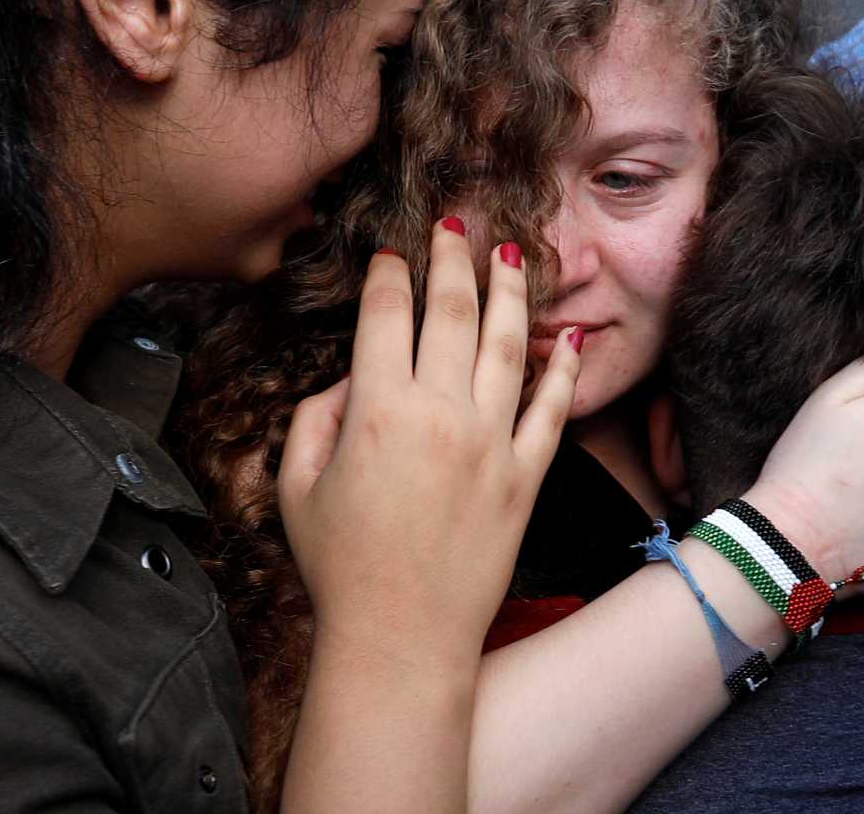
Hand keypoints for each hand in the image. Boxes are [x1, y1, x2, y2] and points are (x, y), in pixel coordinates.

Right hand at [278, 221, 581, 663]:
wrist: (401, 637)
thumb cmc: (339, 565)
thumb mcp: (297, 485)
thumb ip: (315, 418)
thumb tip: (351, 380)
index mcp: (379, 411)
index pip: (387, 317)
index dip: (388, 276)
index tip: (390, 254)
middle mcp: (442, 414)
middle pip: (454, 313)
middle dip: (452, 259)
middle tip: (455, 225)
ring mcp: (493, 444)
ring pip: (509, 346)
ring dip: (511, 292)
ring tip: (512, 254)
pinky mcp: (526, 477)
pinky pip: (552, 411)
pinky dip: (562, 370)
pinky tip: (565, 337)